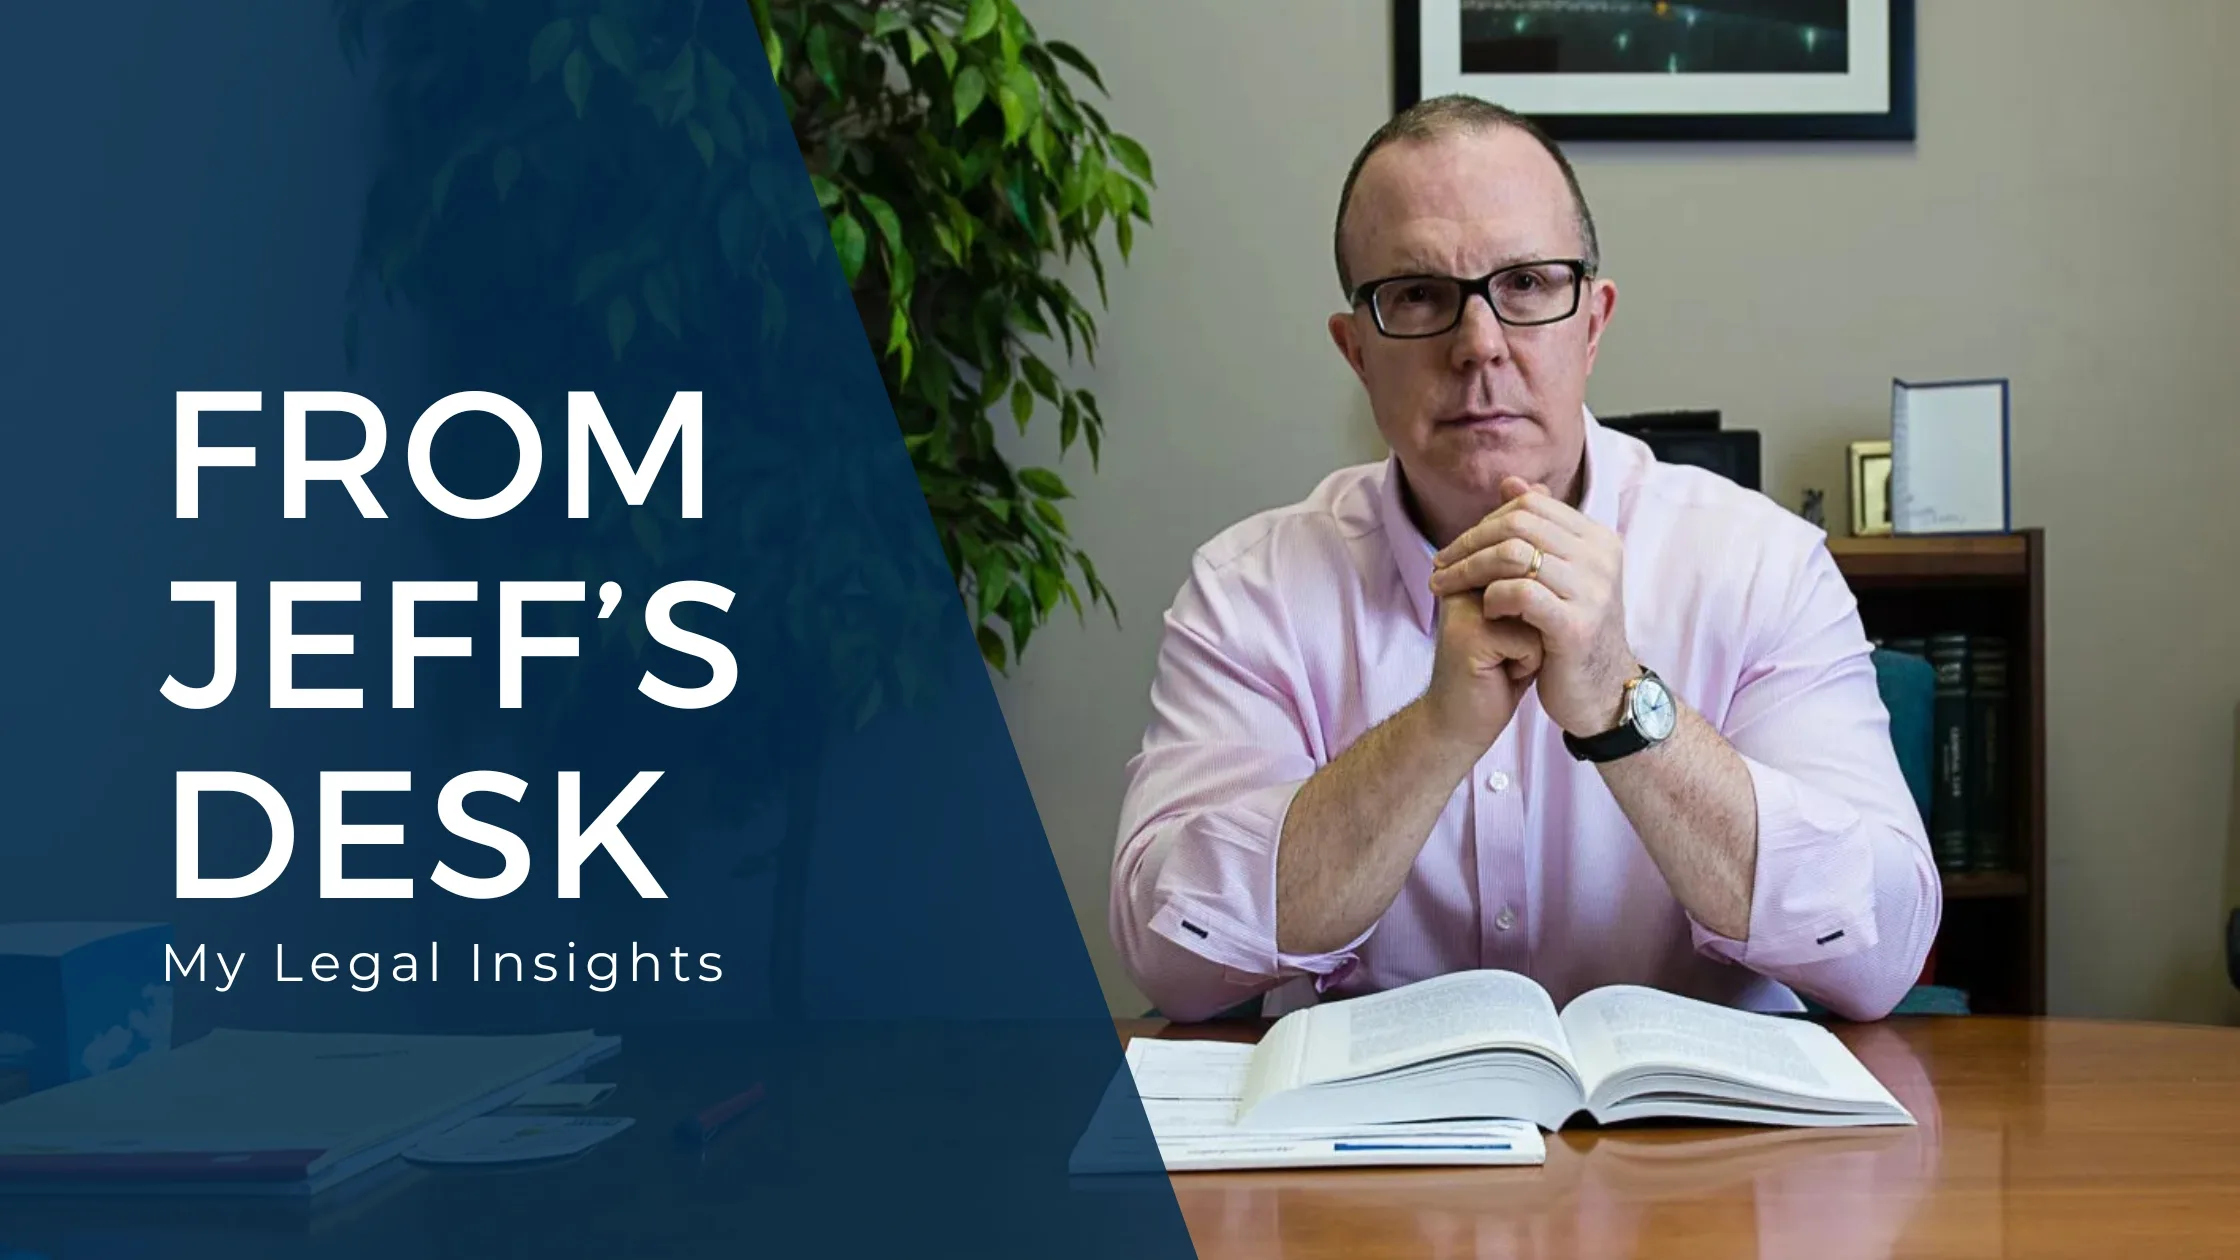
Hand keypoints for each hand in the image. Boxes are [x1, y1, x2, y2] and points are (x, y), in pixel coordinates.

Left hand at [1427, 475, 1635, 737]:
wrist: (1603, 694)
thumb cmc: (1572, 633)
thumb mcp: (1559, 575)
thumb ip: (1538, 530)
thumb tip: (1510, 482)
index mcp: (1597, 539)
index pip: (1531, 504)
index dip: (1486, 521)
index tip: (1457, 547)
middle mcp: (1600, 557)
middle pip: (1518, 522)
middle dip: (1469, 542)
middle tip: (1440, 565)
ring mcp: (1592, 590)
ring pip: (1513, 553)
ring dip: (1470, 569)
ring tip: (1447, 587)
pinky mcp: (1575, 625)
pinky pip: (1520, 592)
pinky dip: (1492, 597)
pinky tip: (1484, 611)